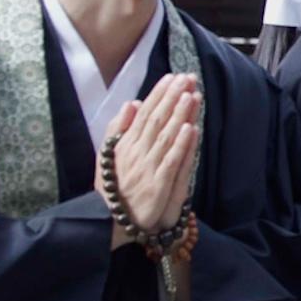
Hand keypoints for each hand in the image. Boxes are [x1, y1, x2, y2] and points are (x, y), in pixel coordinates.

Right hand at [102, 73, 200, 245]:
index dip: (159, 95)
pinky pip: (171, 162)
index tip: (173, 78)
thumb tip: (132, 103)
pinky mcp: (158, 186)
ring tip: (191, 95)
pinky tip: (191, 129)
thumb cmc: (113, 187)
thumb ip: (119, 129)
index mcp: (126, 145)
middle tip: (187, 78)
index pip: (145, 114)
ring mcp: (147, 169)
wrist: (108, 222)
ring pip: (166, 137)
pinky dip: (181, 146)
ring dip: (180, 115)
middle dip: (172, 98)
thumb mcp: (108, 155)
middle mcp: (136, 153)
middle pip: (157, 120)